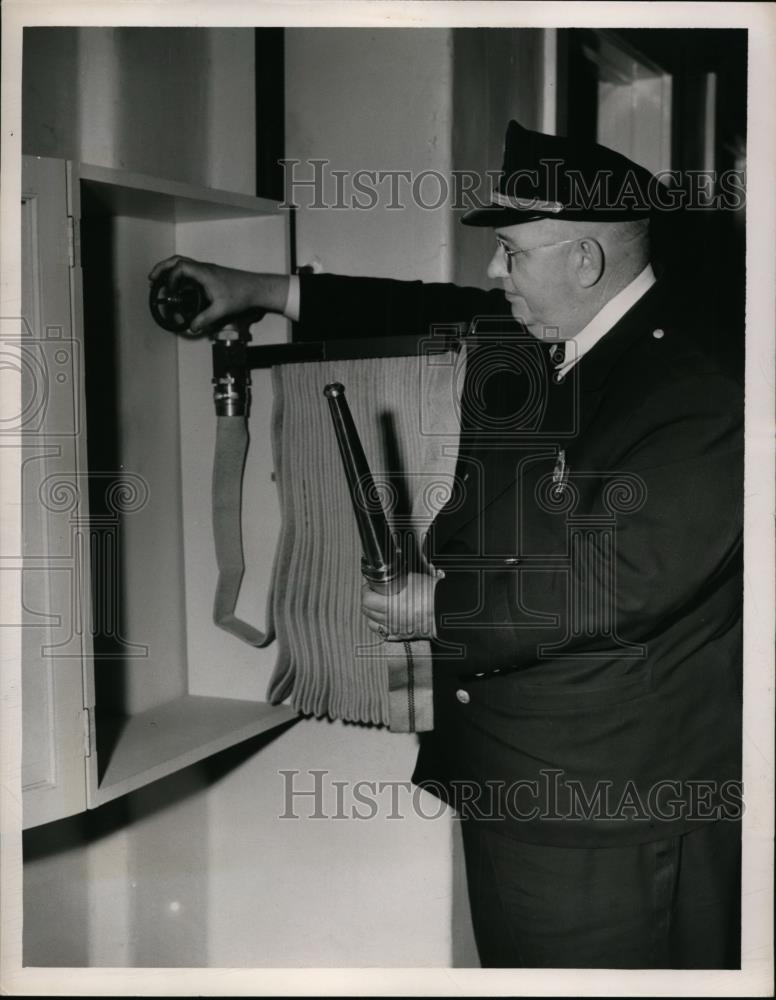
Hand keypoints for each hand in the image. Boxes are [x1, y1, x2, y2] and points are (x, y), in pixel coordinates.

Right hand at [147, 255, 289, 333]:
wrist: (257, 288)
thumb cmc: (242, 294)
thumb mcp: (222, 310)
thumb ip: (205, 319)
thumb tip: (192, 326)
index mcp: (204, 272)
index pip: (180, 268)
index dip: (170, 279)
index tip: (169, 292)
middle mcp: (204, 268)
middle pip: (177, 261)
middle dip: (162, 268)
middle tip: (152, 279)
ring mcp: (207, 270)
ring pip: (183, 264)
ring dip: (170, 271)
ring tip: (161, 283)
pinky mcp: (211, 275)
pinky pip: (190, 271)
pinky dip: (180, 276)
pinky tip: (179, 287)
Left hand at [361, 570, 440, 641]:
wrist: (448, 610)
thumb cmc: (434, 595)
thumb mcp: (412, 579)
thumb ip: (396, 577)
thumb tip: (387, 571)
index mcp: (392, 605)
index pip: (366, 600)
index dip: (366, 590)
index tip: (369, 586)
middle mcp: (392, 619)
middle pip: (367, 612)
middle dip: (368, 600)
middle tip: (374, 592)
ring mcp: (396, 629)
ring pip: (372, 624)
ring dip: (372, 614)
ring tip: (377, 605)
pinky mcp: (402, 636)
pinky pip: (384, 633)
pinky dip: (381, 626)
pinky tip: (386, 619)